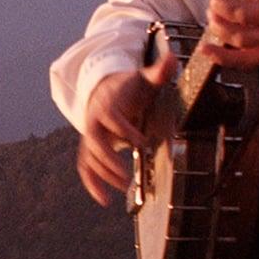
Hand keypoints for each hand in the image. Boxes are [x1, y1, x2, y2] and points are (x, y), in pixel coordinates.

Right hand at [75, 43, 173, 207]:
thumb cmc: (130, 86)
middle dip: (108, 159)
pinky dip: (92, 183)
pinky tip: (104, 200)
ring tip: (124, 188)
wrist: (106, 88)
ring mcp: (91, 135)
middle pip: (95, 140)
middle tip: (126, 176)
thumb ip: (158, 71)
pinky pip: (86, 167)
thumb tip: (173, 59)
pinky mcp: (91, 148)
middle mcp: (94, 120)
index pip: (111, 116)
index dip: (123, 128)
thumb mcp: (144, 77)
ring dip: (103, 174)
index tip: (140, 141)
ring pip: (89, 157)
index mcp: (108, 103)